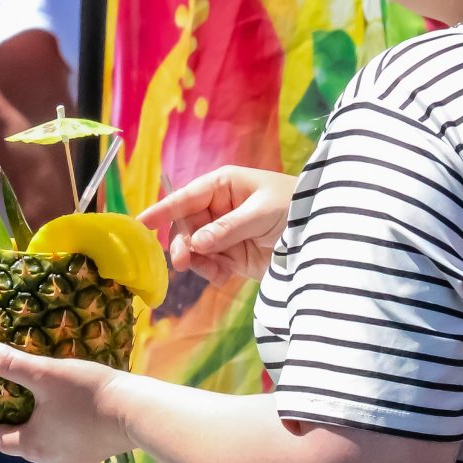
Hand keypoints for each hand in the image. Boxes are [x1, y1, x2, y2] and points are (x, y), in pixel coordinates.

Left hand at [0, 344, 134, 462]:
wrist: (136, 412)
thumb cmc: (86, 394)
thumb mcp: (45, 374)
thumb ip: (11, 365)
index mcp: (30, 445)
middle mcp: (47, 459)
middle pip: (17, 444)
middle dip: (8, 424)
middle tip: (4, 401)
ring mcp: (71, 460)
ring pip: (42, 444)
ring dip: (33, 426)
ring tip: (34, 402)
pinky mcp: (91, 455)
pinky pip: (63, 443)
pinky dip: (55, 429)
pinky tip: (64, 412)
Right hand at [138, 165, 295, 284]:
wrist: (322, 236)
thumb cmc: (294, 209)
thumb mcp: (261, 213)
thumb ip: (228, 228)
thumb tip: (197, 243)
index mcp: (223, 185)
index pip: (186, 197)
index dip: (162, 210)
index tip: (140, 224)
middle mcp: (218, 208)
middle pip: (185, 227)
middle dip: (182, 244)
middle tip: (183, 261)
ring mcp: (224, 233)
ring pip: (194, 249)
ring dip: (198, 261)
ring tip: (215, 270)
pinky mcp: (233, 256)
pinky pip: (210, 265)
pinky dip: (213, 273)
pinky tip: (226, 276)